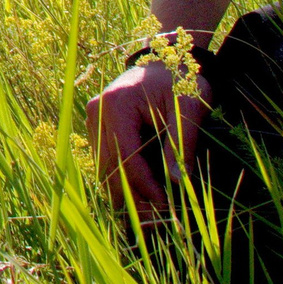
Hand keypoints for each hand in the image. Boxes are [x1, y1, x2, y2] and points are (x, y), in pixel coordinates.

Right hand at [87, 57, 213, 213]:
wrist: (166, 58)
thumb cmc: (180, 80)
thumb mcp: (188, 108)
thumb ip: (183, 143)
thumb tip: (180, 183)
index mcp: (116, 105)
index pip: (126, 156)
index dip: (145, 185)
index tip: (168, 206)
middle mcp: (97, 111)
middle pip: (109, 166)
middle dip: (132, 198)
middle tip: (156, 225)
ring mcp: (94, 118)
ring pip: (103, 166)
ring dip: (124, 193)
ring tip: (147, 218)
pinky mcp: (98, 124)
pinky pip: (105, 159)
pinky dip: (121, 179)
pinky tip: (139, 198)